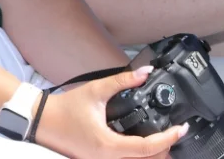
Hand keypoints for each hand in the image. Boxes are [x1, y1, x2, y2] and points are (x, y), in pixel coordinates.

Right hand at [34, 66, 185, 158]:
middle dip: (165, 148)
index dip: (169, 138)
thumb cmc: (65, 109)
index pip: (149, 148)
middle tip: (176, 133)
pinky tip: (144, 145)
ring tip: (165, 139)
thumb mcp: (96, 91)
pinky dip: (139, 155)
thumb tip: (145, 72)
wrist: (42, 120)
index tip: (181, 129)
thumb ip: (122, 81)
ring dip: (153, 154)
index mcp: (109, 146)